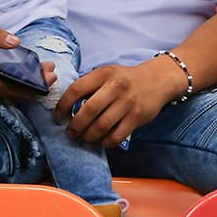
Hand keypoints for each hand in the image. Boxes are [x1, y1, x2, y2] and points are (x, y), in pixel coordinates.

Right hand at [0, 24, 56, 101]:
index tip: (47, 79)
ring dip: (27, 86)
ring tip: (45, 75)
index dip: (30, 85)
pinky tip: (27, 78)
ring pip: (8, 92)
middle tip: (52, 75)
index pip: (11, 86)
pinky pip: (2, 90)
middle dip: (34, 86)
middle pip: (13, 92)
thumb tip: (16, 41)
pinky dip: (16, 85)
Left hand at [52, 57, 182, 147]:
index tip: (58, 117)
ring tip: (85, 138)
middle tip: (71, 133)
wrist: (157, 80)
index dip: (63, 106)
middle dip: (75, 126)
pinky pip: (116, 136)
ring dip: (89, 136)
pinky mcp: (137, 117)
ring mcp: (127, 103)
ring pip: (101, 127)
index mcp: (103, 74)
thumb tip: (67, 108)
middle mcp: (115, 87)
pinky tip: (102, 140)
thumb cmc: (125, 79)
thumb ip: (89, 86)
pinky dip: (105, 142)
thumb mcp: (107, 74)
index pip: (76, 90)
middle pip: (88, 111)